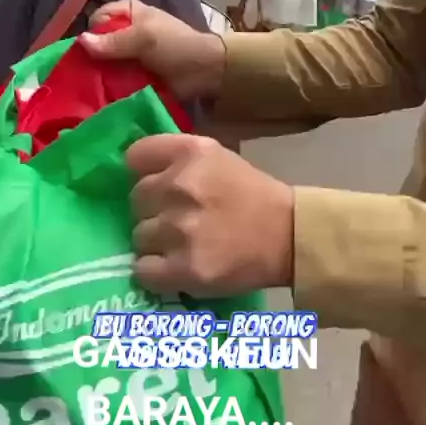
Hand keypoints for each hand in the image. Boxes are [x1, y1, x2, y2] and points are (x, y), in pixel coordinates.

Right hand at [81, 0, 225, 100]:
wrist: (205, 72)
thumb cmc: (176, 45)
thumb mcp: (144, 38)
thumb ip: (113, 41)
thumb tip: (80, 42)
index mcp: (128, 13)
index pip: (97, 19)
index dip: (92, 34)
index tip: (91, 52)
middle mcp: (125, 33)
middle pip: (97, 44)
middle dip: (91, 59)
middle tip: (84, 76)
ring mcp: (128, 56)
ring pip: (103, 64)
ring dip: (98, 76)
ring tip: (89, 91)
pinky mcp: (133, 77)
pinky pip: (114, 81)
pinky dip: (109, 88)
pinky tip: (100, 98)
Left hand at [127, 133, 293, 296]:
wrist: (290, 237)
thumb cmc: (252, 195)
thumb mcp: (217, 157)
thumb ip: (177, 159)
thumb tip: (138, 173)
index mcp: (189, 153)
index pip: (135, 156)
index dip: (142, 172)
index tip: (156, 184)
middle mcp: (179, 186)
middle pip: (135, 199)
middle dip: (152, 209)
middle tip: (178, 218)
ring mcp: (178, 229)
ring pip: (138, 236)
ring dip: (155, 242)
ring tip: (183, 245)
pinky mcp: (182, 269)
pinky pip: (143, 270)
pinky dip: (156, 272)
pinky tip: (176, 267)